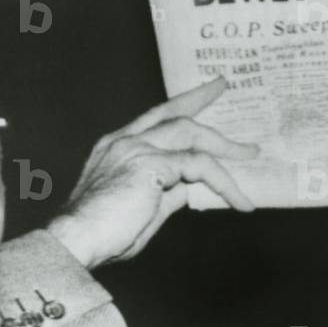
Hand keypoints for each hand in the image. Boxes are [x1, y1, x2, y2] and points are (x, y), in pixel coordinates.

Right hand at [48, 78, 257, 267]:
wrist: (77, 240)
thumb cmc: (103, 233)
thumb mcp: (142, 208)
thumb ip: (166, 193)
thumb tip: (188, 189)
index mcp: (117, 146)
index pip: (155, 118)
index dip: (181, 104)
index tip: (202, 94)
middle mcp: (125, 140)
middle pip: (174, 113)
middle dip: (202, 99)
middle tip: (223, 86)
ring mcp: (136, 149)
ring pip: (191, 133)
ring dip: (224, 146)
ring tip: (250, 154)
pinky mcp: (152, 166)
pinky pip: (199, 166)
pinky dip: (224, 182)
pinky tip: (239, 201)